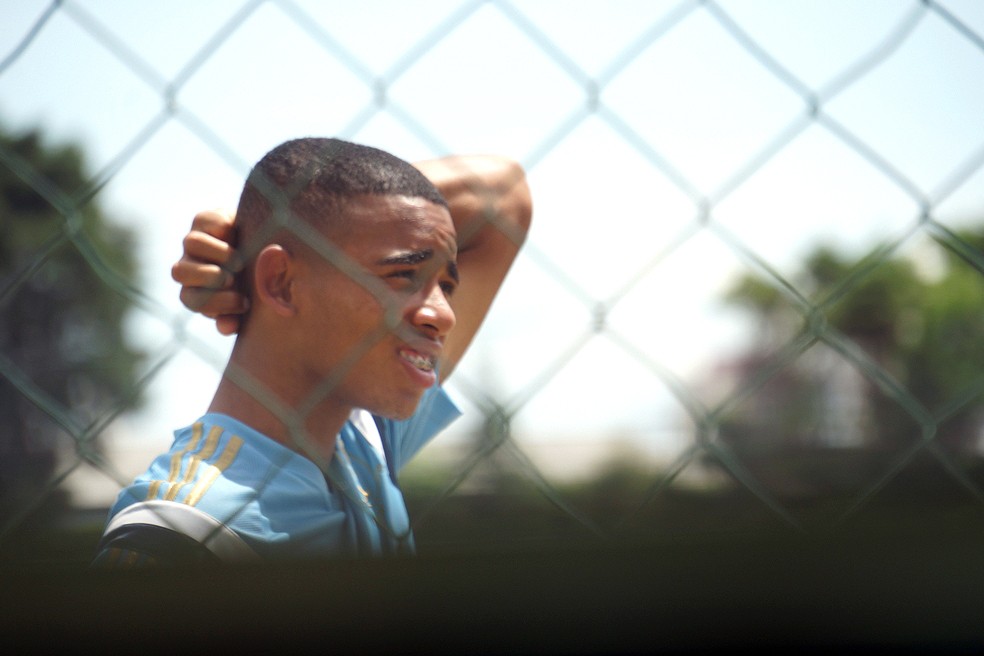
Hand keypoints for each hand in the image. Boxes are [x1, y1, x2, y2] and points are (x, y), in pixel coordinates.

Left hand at [170, 209, 247, 334]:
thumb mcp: (250, 299)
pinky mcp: (204, 219)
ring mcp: (194, 241)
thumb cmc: (256, 280)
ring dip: (218, 254)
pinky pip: (204, 222)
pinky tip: (240, 237)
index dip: (216, 304)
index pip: (191, 299)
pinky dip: (223, 231)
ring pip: (190, 243)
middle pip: (179, 271)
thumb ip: (239, 315)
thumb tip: (226, 327)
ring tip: (239, 260)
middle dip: (208, 277)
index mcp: (196, 289)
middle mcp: (190, 264)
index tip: (244, 303)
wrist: (265, 243)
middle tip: (234, 279)